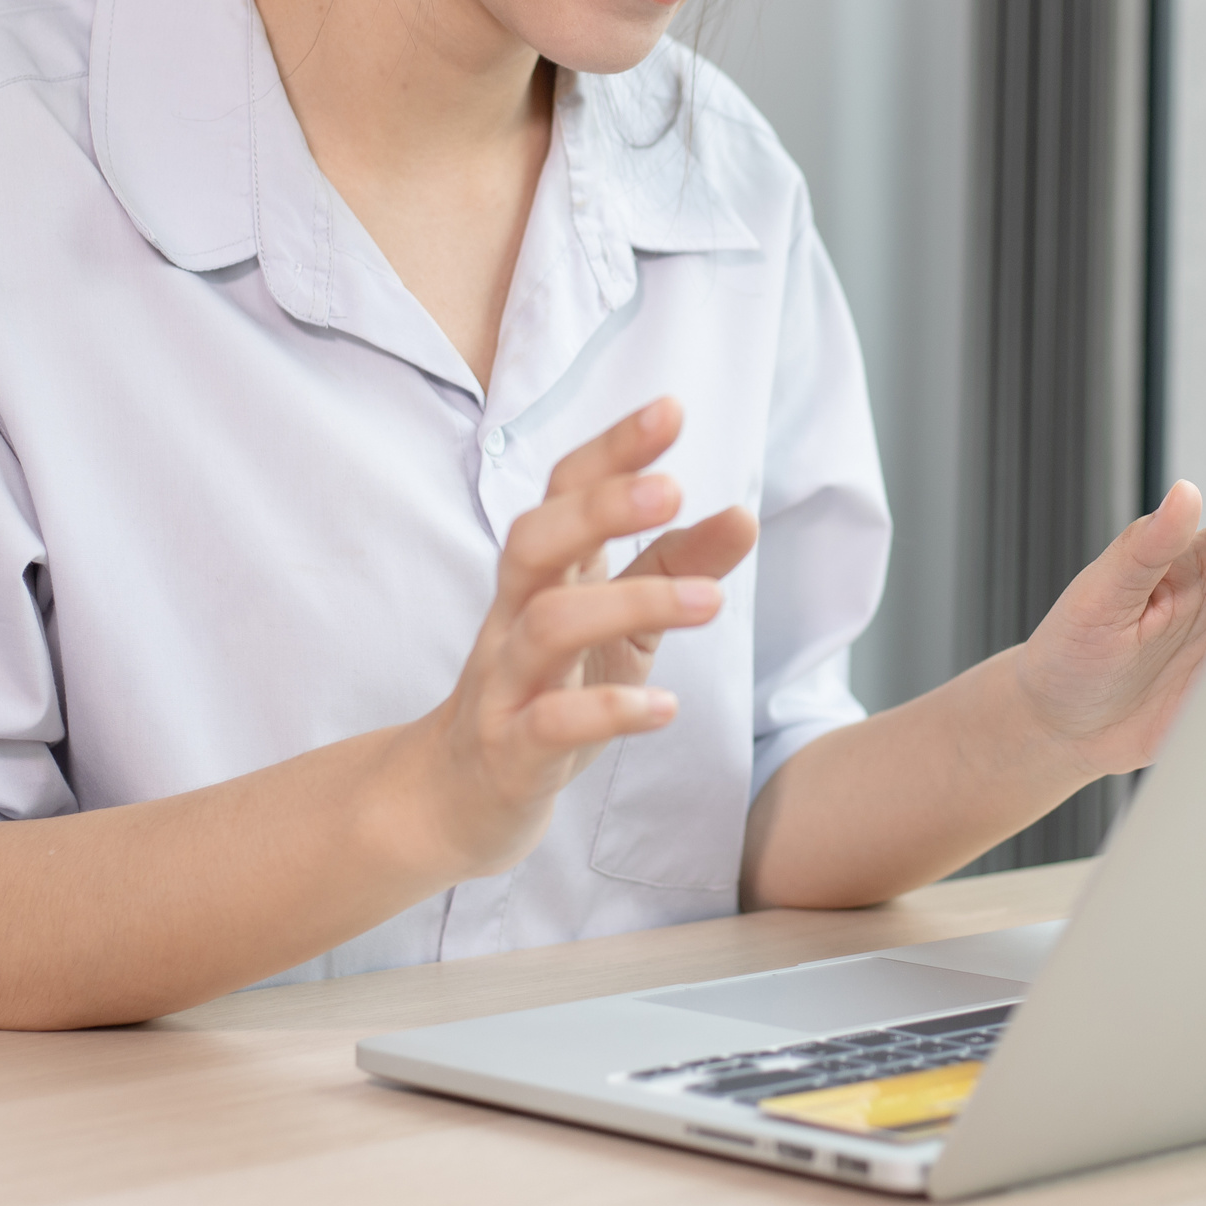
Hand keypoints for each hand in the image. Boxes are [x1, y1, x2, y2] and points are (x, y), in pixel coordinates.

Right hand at [397, 398, 756, 879]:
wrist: (461, 796)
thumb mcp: (623, 625)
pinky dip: (608, 713)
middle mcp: (515, 615)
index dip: (612, 448)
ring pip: (547, 626)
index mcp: (543, 573)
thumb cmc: (550, 690)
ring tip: (709, 601)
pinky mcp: (510, 750)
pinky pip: (548, 723)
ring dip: (632, 604)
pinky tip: (666, 709)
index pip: (562, 491)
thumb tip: (744, 513)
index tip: (671, 410)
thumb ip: (676, 567)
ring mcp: (506, 681)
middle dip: (600, 508)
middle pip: (534, 539)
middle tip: (674, 488)